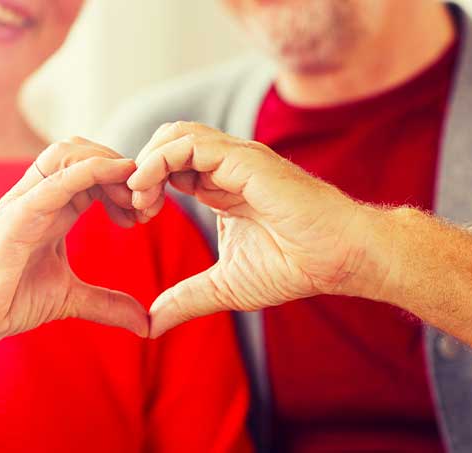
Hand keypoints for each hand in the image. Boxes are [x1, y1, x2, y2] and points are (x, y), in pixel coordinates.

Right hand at [0, 137, 147, 350]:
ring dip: (108, 163)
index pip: (93, 170)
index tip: (145, 212)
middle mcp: (40, 196)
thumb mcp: (71, 298)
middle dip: (121, 167)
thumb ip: (108, 304)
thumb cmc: (9, 298)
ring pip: (67, 152)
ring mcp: (26, 200)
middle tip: (145, 204)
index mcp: (54, 207)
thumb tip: (145, 323)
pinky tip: (115, 176)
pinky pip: (54, 180)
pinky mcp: (16, 214)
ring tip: (131, 197)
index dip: (124, 182)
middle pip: (83, 150)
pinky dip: (88, 170)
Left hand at [128, 122, 381, 337]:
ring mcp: (235, 158)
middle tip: (133, 206)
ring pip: (175, 134)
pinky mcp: (245, 159)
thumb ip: (186, 299)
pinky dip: (159, 160)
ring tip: (138, 197)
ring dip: (147, 161)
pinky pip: (190, 144)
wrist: (338, 259)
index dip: (145, 185)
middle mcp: (224, 166)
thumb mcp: (224, 286)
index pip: (168, 166)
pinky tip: (149, 190)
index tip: (134, 217)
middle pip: (166, 141)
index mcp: (218, 186)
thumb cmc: (293, 266)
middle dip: (140, 169)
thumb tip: (151, 325)